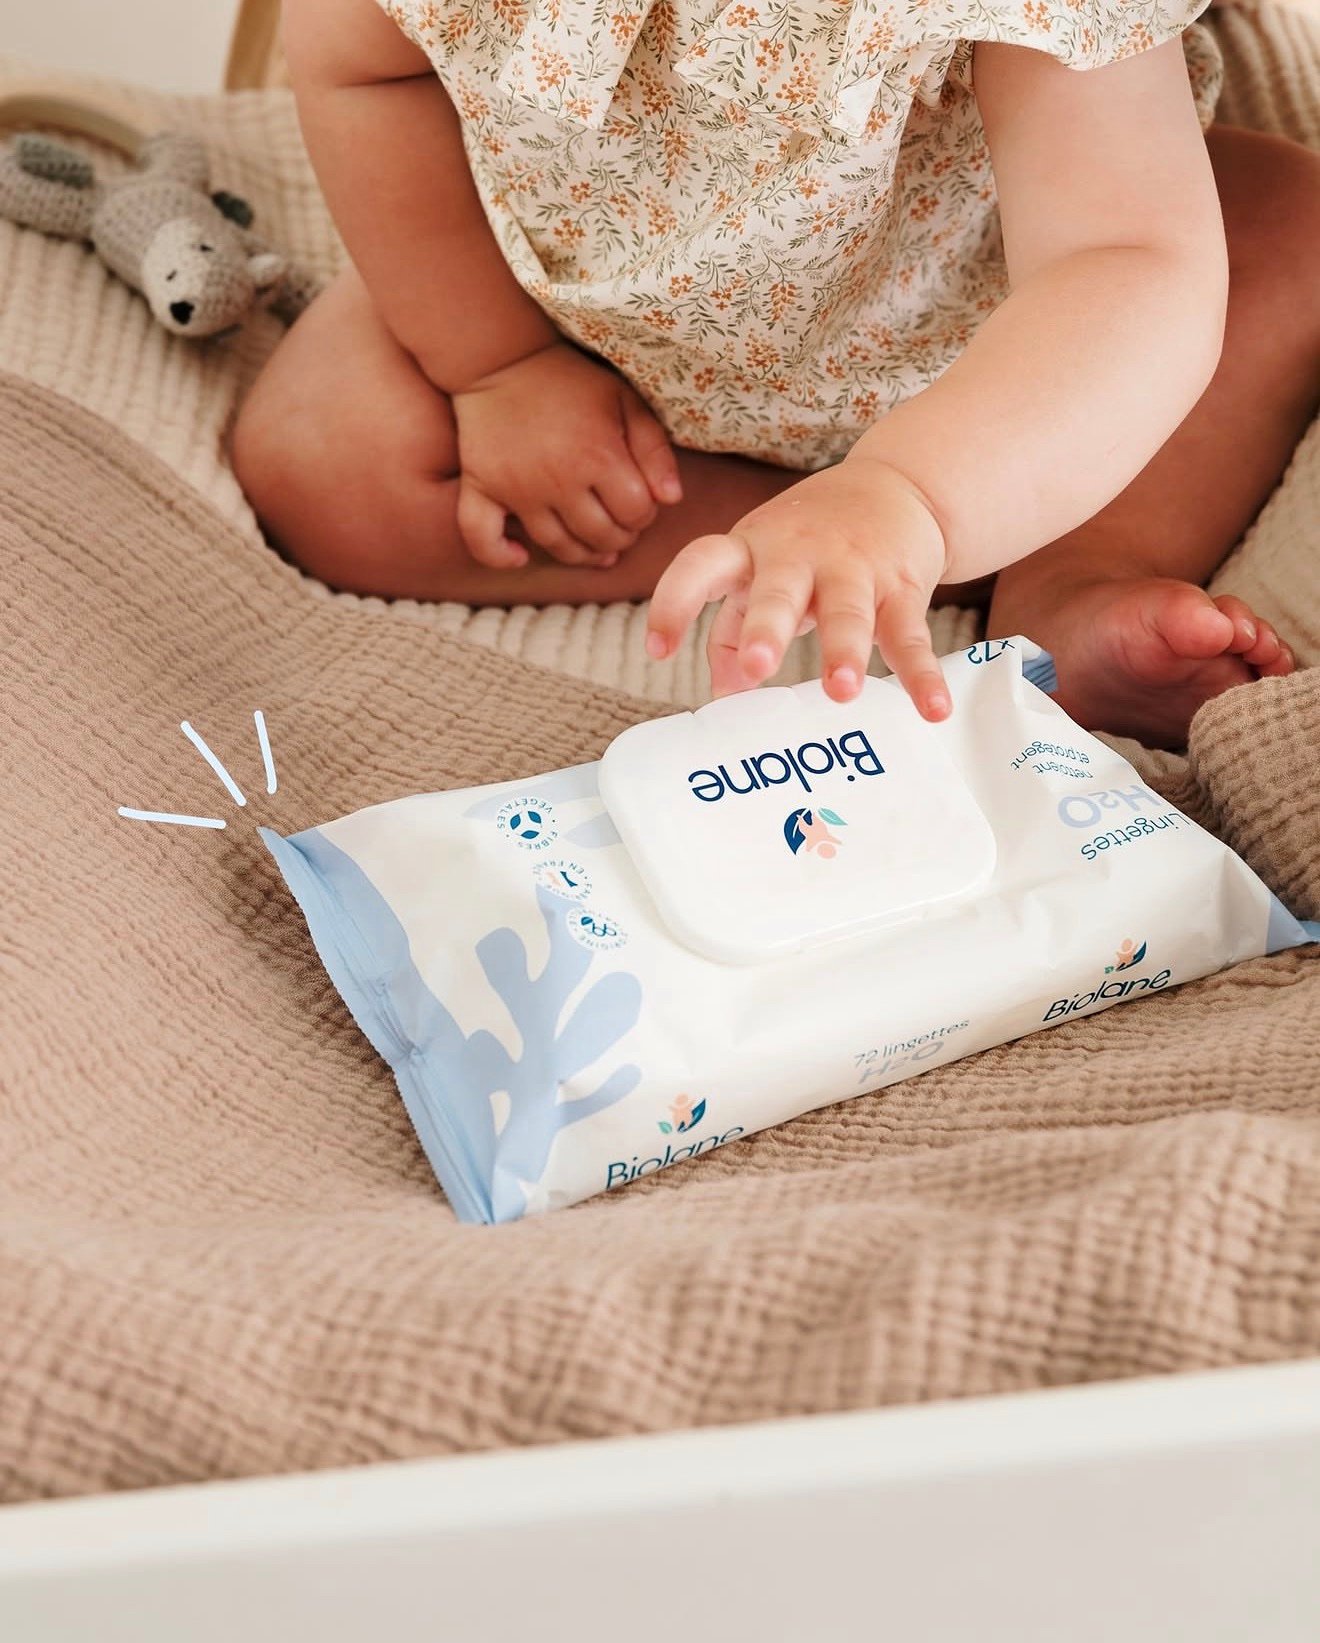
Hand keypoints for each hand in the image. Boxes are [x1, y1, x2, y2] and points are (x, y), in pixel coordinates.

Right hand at [449, 342, 682, 568]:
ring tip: (594, 546)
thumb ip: (654, 450)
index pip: (635, 514)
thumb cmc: (571, 380)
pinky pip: (483, 539)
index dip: (645, 515)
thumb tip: (671, 500)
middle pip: (601, 536)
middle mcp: (557, 480)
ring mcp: (516, 490)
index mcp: (598, 456)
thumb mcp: (625, 402)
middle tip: (620, 526)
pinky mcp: (481, 489)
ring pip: (557, 546)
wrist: (502, 359)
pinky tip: (520, 556)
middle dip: (620, 537)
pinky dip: (500, 556)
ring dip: (582, 554)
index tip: (638, 503)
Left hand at [645, 457, 952, 719]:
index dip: (675, 603)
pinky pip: (910, 635)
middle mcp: (797, 555)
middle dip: (767, 628)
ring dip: (845, 651)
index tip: (657, 649)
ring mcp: (852, 568)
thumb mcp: (761, 570)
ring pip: (847, 612)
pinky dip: (922, 674)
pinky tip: (932, 708)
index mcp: (750, 551)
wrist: (898, 486)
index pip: (700, 565)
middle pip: (777, 591)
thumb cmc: (810, 543)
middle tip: (758, 667)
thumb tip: (721, 696)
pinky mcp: (901, 585)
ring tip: (841, 692)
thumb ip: (732, 632)